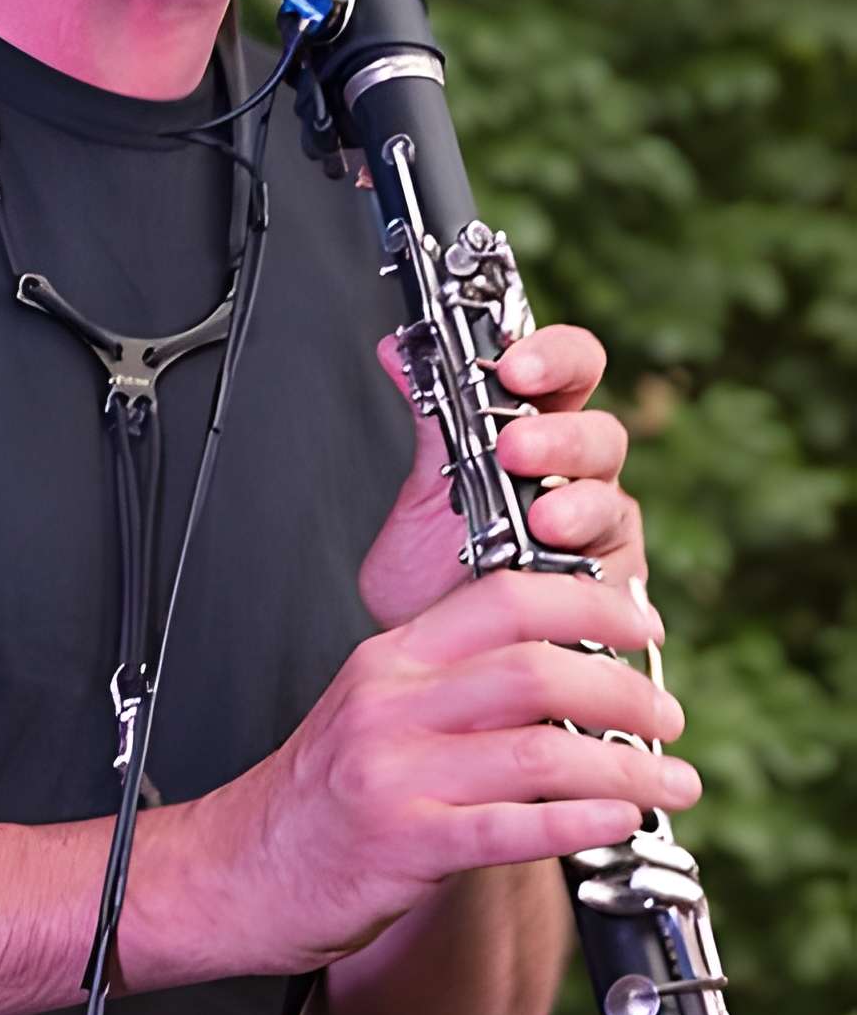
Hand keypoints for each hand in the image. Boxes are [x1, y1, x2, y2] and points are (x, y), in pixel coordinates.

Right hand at [199, 570, 700, 979]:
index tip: (641, 622)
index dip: (586, 602)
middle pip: (534, 669)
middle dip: (623, 689)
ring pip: (540, 750)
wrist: (234, 869)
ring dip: (625, 766)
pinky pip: (514, 827)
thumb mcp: (373, 709)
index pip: (502, 597)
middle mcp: (393, 704)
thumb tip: (564, 671)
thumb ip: (452, 684)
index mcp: (391, 658)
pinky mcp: (406, 843)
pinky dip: (581, 822)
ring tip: (670, 781)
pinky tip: (618, 823)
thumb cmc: (317, 795)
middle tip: (668, 712)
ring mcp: (397, 773)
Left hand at [358, 322, 647, 630]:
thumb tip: (395, 349)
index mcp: (540, 433)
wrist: (440, 664)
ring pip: (612, 503)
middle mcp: (580, 478)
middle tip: (514, 448)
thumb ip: (428, 426)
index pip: (569, 370)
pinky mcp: (614, 597)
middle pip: (601, 434)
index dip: (552, 356)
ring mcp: (603, 537)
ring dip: (577, 506)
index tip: (513, 367)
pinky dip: (590, 574)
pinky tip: (562, 577)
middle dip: (560, 437)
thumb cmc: (438, 576)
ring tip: (541, 520)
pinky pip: (618, 578)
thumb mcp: (423, 497)